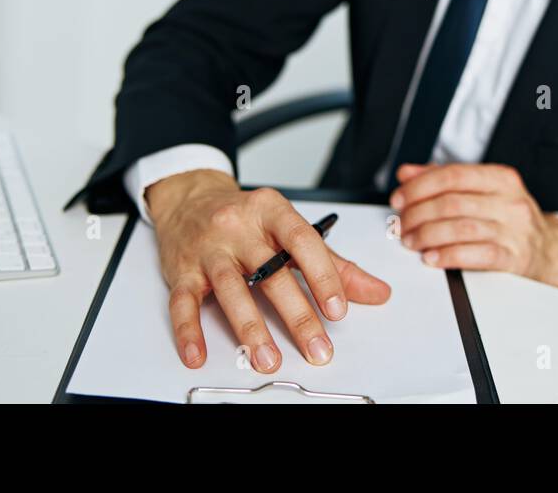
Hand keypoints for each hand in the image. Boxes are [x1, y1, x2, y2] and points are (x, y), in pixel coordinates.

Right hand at [144, 169, 390, 372]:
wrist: (190, 200)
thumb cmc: (246, 217)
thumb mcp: (289, 229)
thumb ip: (333, 263)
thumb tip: (375, 292)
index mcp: (271, 211)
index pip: (302, 241)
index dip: (322, 275)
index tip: (338, 309)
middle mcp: (239, 227)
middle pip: (270, 272)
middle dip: (296, 315)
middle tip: (316, 347)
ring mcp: (208, 249)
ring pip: (230, 288)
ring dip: (250, 328)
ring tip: (268, 358)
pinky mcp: (181, 270)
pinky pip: (182, 301)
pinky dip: (188, 330)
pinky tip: (198, 354)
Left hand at [389, 163, 557, 289]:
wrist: (551, 251)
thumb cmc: (511, 219)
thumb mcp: (485, 192)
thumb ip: (445, 180)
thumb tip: (407, 173)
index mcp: (501, 178)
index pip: (452, 175)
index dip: (419, 186)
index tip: (399, 198)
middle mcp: (510, 201)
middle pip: (452, 203)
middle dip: (417, 214)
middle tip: (401, 224)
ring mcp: (515, 230)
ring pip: (460, 228)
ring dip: (427, 236)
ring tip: (410, 242)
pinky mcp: (515, 258)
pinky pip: (476, 255)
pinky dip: (448, 256)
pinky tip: (432, 258)